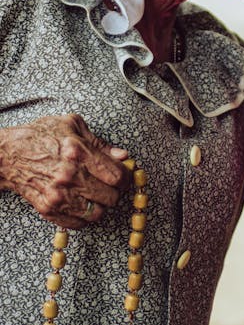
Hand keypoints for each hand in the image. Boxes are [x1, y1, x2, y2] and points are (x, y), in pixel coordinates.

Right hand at [0, 114, 130, 228]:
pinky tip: (81, 201)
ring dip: (101, 205)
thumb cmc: (42, 135)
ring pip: (97, 213)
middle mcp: (69, 176)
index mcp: (78, 152)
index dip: (126, 177)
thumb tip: (123, 156)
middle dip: (115, 191)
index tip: (125, 175)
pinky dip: (85, 216)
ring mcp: (58, 196)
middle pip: (110, 197)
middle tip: (110, 184)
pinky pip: (78, 223)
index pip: (116, 176)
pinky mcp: (48, 210)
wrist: (9, 154)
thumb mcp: (74, 125)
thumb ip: (100, 143)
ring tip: (95, 193)